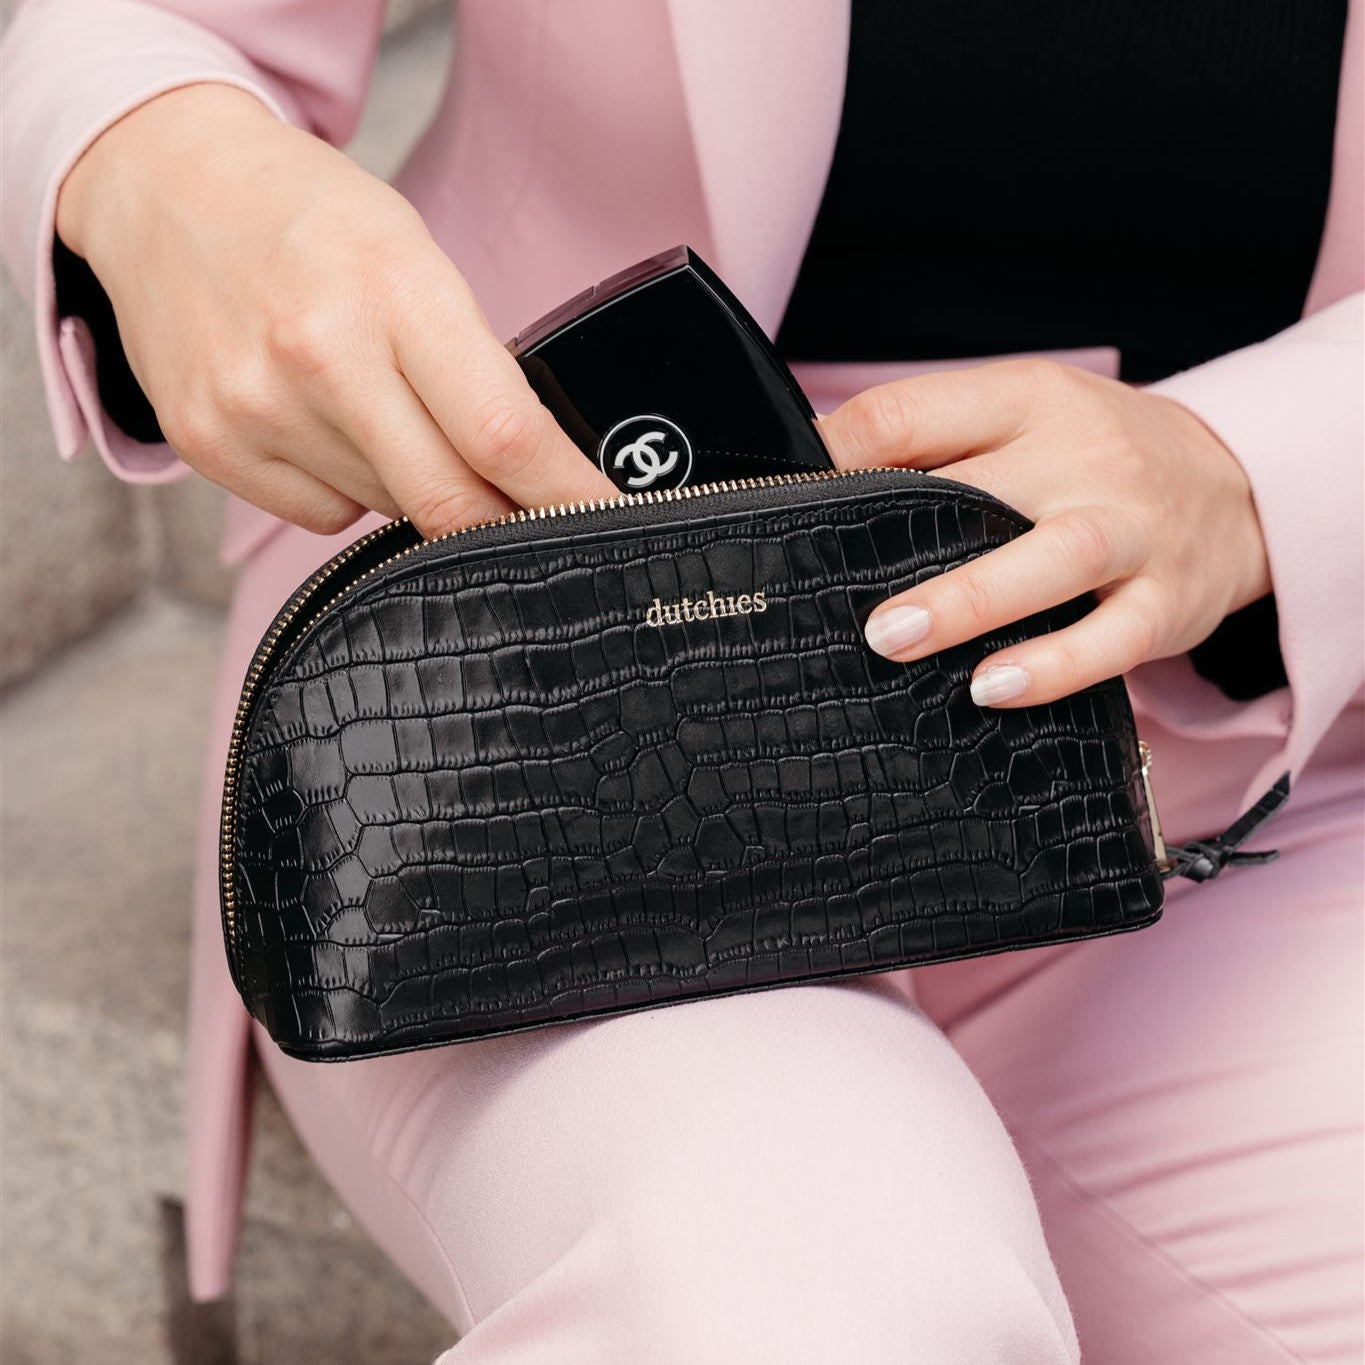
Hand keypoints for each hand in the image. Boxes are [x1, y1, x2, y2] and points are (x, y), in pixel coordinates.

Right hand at [56, 84, 613, 536]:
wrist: (165, 186)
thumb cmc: (310, 219)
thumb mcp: (414, 255)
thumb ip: (473, 363)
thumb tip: (533, 468)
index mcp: (395, 291)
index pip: (504, 433)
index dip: (566, 496)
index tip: (606, 522)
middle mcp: (321, 355)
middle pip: (450, 503)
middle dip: (502, 523)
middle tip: (526, 512)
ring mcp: (258, 407)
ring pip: (389, 510)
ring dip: (414, 485)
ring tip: (378, 406)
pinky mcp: (210, 445)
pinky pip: (323, 517)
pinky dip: (346, 488)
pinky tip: (322, 423)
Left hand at [819, 360, 1270, 705]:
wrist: (1239, 483)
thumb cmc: (1095, 456)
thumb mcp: (1023, 418)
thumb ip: (934, 443)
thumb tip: (815, 478)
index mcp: (1028, 400)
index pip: (913, 413)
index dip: (840, 453)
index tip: (789, 501)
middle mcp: (1084, 457)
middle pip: (988, 486)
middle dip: (906, 536)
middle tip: (840, 596)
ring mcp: (1133, 529)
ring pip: (1055, 560)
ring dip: (970, 603)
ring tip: (894, 642)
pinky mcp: (1168, 600)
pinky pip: (1112, 638)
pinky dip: (1054, 666)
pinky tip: (993, 688)